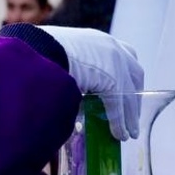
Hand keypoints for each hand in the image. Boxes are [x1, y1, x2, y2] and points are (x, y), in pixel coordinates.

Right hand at [35, 26, 144, 140]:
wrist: (39, 49)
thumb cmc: (40, 52)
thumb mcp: (60, 57)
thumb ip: (68, 69)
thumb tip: (58, 86)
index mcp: (97, 39)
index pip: (122, 53)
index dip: (126, 72)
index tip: (126, 86)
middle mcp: (111, 48)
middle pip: (134, 73)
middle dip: (135, 93)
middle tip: (132, 111)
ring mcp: (115, 63)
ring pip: (128, 93)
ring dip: (130, 114)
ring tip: (130, 132)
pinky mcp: (112, 81)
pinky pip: (118, 106)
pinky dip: (119, 122)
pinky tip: (120, 135)